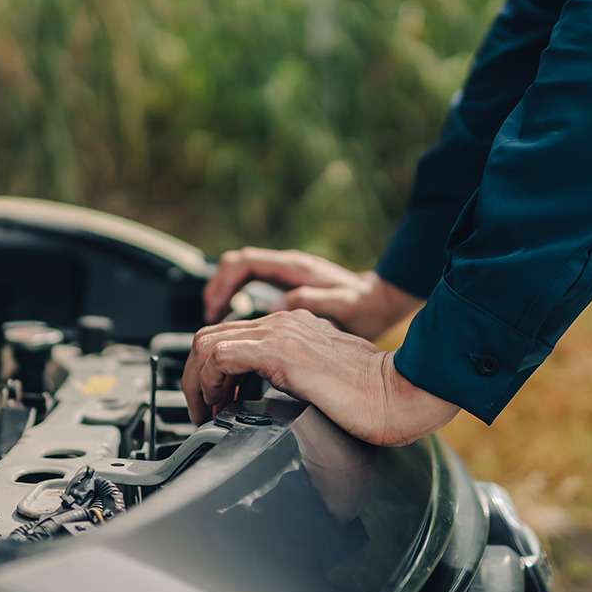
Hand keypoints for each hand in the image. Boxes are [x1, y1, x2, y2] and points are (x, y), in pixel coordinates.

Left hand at [181, 310, 458, 445]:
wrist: (402, 394)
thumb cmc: (375, 400)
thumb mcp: (322, 385)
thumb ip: (294, 382)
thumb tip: (266, 405)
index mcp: (293, 328)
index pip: (231, 337)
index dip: (210, 371)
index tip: (213, 403)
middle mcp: (282, 323)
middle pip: (211, 336)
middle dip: (194, 376)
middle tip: (200, 411)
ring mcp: (280, 332)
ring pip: (207, 343)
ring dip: (196, 381)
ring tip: (204, 413)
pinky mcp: (280, 350)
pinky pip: (220, 356)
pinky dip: (208, 382)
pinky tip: (219, 406)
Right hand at [203, 247, 421, 340]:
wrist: (384, 303)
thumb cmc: (368, 307)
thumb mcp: (347, 305)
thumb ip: (315, 301)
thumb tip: (279, 303)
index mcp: (294, 269)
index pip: (243, 263)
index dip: (222, 283)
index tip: (212, 309)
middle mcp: (286, 268)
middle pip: (234, 267)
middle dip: (214, 291)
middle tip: (207, 320)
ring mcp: (285, 277)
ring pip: (240, 277)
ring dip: (223, 297)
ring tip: (214, 327)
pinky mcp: (287, 289)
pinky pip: (250, 288)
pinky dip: (237, 304)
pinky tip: (236, 329)